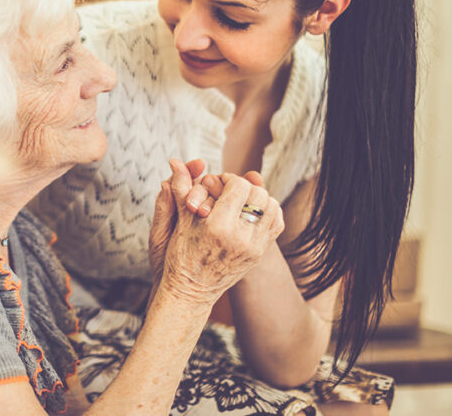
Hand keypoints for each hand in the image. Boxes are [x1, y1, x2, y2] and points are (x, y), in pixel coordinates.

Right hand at [155, 159, 284, 306]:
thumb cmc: (179, 256)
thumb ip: (181, 189)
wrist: (191, 291)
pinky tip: (250, 213)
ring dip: (258, 198)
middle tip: (228, 191)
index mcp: (218, 227)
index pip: (239, 186)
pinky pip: (276, 223)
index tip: (216, 183)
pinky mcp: (259, 254)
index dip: (228, 178)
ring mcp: (254, 248)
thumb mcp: (178, 221)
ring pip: (272, 207)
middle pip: (259, 194)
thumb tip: (175, 161)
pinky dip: (267, 212)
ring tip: (240, 201)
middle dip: (244, 187)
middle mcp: (240, 238)